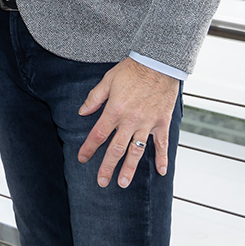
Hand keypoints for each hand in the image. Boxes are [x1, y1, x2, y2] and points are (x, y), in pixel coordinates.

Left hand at [76, 57, 178, 187]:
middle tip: (101, 182)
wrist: (158, 63)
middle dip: (107, 167)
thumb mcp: (108, 80)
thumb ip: (94, 98)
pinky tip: (161, 172)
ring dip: (129, 168)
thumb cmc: (132, 69)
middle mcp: (130, 121)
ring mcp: (147, 123)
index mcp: (114, 111)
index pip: (98, 135)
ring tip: (123, 183)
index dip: (88, 148)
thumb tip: (82, 113)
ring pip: (136, 151)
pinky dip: (162, 158)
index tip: (82, 158)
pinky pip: (162, 144)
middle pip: (116, 149)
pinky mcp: (161, 122)